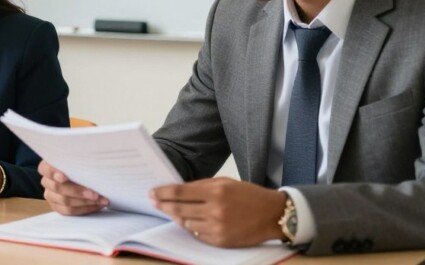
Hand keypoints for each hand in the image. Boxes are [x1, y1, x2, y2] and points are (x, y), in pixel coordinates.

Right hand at [39, 160, 109, 214]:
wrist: (79, 175)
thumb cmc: (79, 164)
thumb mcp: (78, 158)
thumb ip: (79, 158)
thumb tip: (92, 156)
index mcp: (47, 166)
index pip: (45, 169)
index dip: (54, 173)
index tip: (64, 177)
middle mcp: (46, 181)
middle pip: (58, 188)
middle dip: (79, 191)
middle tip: (96, 193)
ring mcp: (50, 195)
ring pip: (65, 201)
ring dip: (85, 202)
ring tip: (101, 200)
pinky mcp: (57, 206)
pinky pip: (69, 211)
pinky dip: (84, 209)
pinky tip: (97, 205)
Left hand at [151, 177, 285, 247]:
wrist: (272, 215)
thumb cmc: (247, 195)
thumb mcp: (224, 183)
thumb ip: (201, 186)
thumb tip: (177, 190)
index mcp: (216, 192)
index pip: (179, 193)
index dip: (162, 193)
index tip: (151, 192)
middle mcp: (215, 211)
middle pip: (179, 209)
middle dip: (163, 205)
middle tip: (153, 201)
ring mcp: (218, 228)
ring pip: (186, 223)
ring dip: (176, 216)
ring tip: (170, 210)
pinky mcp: (221, 241)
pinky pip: (197, 234)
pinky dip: (190, 227)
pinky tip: (188, 220)